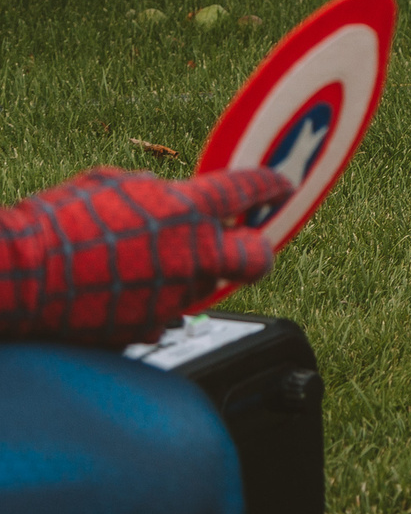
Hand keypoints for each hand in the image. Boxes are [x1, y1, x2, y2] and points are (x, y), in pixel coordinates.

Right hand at [0, 166, 291, 341]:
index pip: (249, 191)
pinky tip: (120, 290)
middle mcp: (193, 255)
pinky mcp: (153, 328)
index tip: (281, 186)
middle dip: (258, 251)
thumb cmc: (57, 224)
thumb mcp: (112, 184)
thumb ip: (157, 191)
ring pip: (204, 285)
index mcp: (187, 210)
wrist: (21, 276)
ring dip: (187, 274)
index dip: (271, 185)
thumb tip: (173, 194)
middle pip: (257, 258)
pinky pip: (167, 313)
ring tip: (140, 264)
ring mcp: (177, 296)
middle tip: (248, 245)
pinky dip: (152, 301)